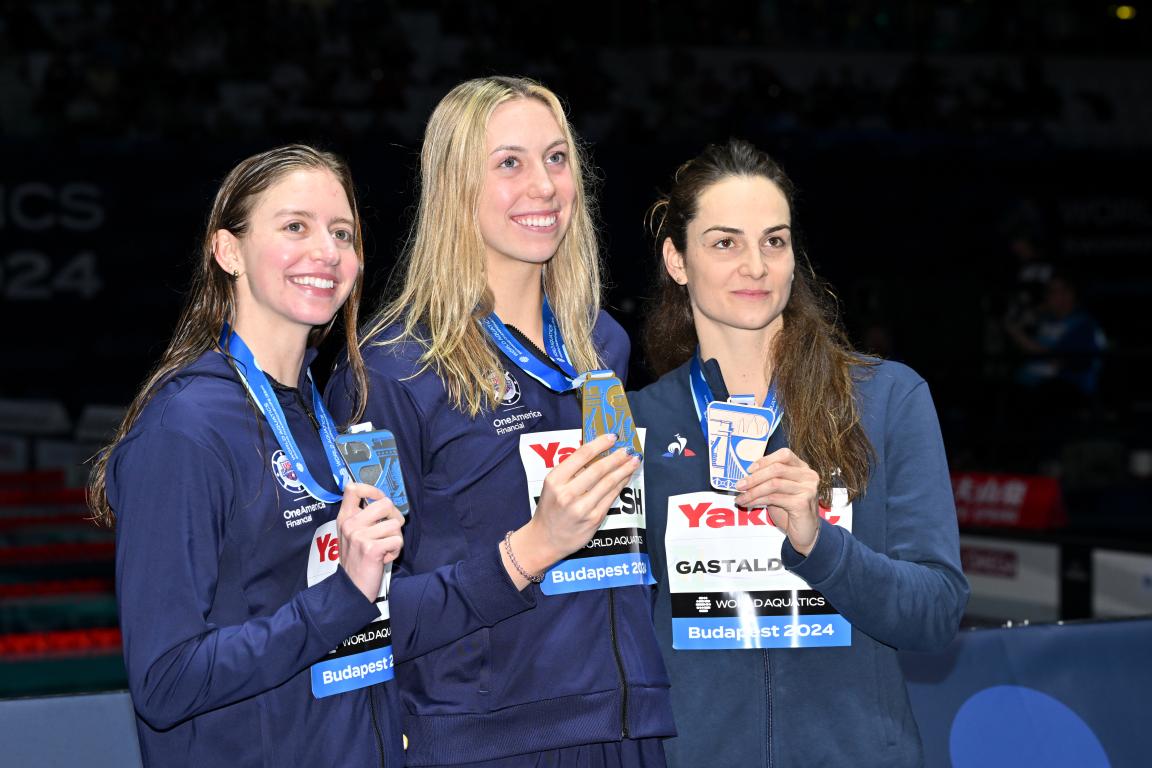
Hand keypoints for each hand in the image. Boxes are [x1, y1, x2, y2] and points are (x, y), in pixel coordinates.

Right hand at [337, 482, 404, 601]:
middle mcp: (350, 524)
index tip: (380, 500)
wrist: (351, 589)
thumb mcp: (352, 535)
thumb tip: (385, 502)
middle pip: (385, 503)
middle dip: (395, 517)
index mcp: (345, 518)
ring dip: (396, 538)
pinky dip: (395, 551)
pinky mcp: (371, 549)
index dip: (372, 489)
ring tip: (384, 548)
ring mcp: (359, 536)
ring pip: (395, 524)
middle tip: (390, 531)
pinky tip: (384, 558)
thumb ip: (363, 517)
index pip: (353, 488)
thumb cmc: (357, 560)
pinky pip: (397, 541)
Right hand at [504, 434, 639, 587]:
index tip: (613, 437)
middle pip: (598, 469)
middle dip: (617, 457)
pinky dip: (620, 485)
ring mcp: (581, 507)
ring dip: (623, 470)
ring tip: (633, 461)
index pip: (581, 455)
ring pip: (608, 483)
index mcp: (555, 479)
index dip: (600, 444)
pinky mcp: (593, 519)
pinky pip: (611, 497)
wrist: (545, 539)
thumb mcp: (553, 485)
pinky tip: (626, 478)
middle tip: (628, 449)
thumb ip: (571, 470)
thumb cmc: (550, 508)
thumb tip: (597, 451)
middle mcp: (567, 493)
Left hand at [734, 448, 820, 555]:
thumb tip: (745, 474)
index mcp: (803, 468)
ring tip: (740, 497)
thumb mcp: (778, 490)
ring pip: (774, 484)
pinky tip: (748, 504)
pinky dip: (757, 500)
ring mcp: (808, 489)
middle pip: (777, 469)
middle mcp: (808, 476)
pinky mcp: (802, 503)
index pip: (784, 455)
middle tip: (739, 485)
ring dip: (753, 491)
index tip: (748, 470)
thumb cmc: (790, 510)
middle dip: (754, 477)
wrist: (804, 533)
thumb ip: (768, 479)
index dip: (765, 460)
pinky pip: (774, 498)